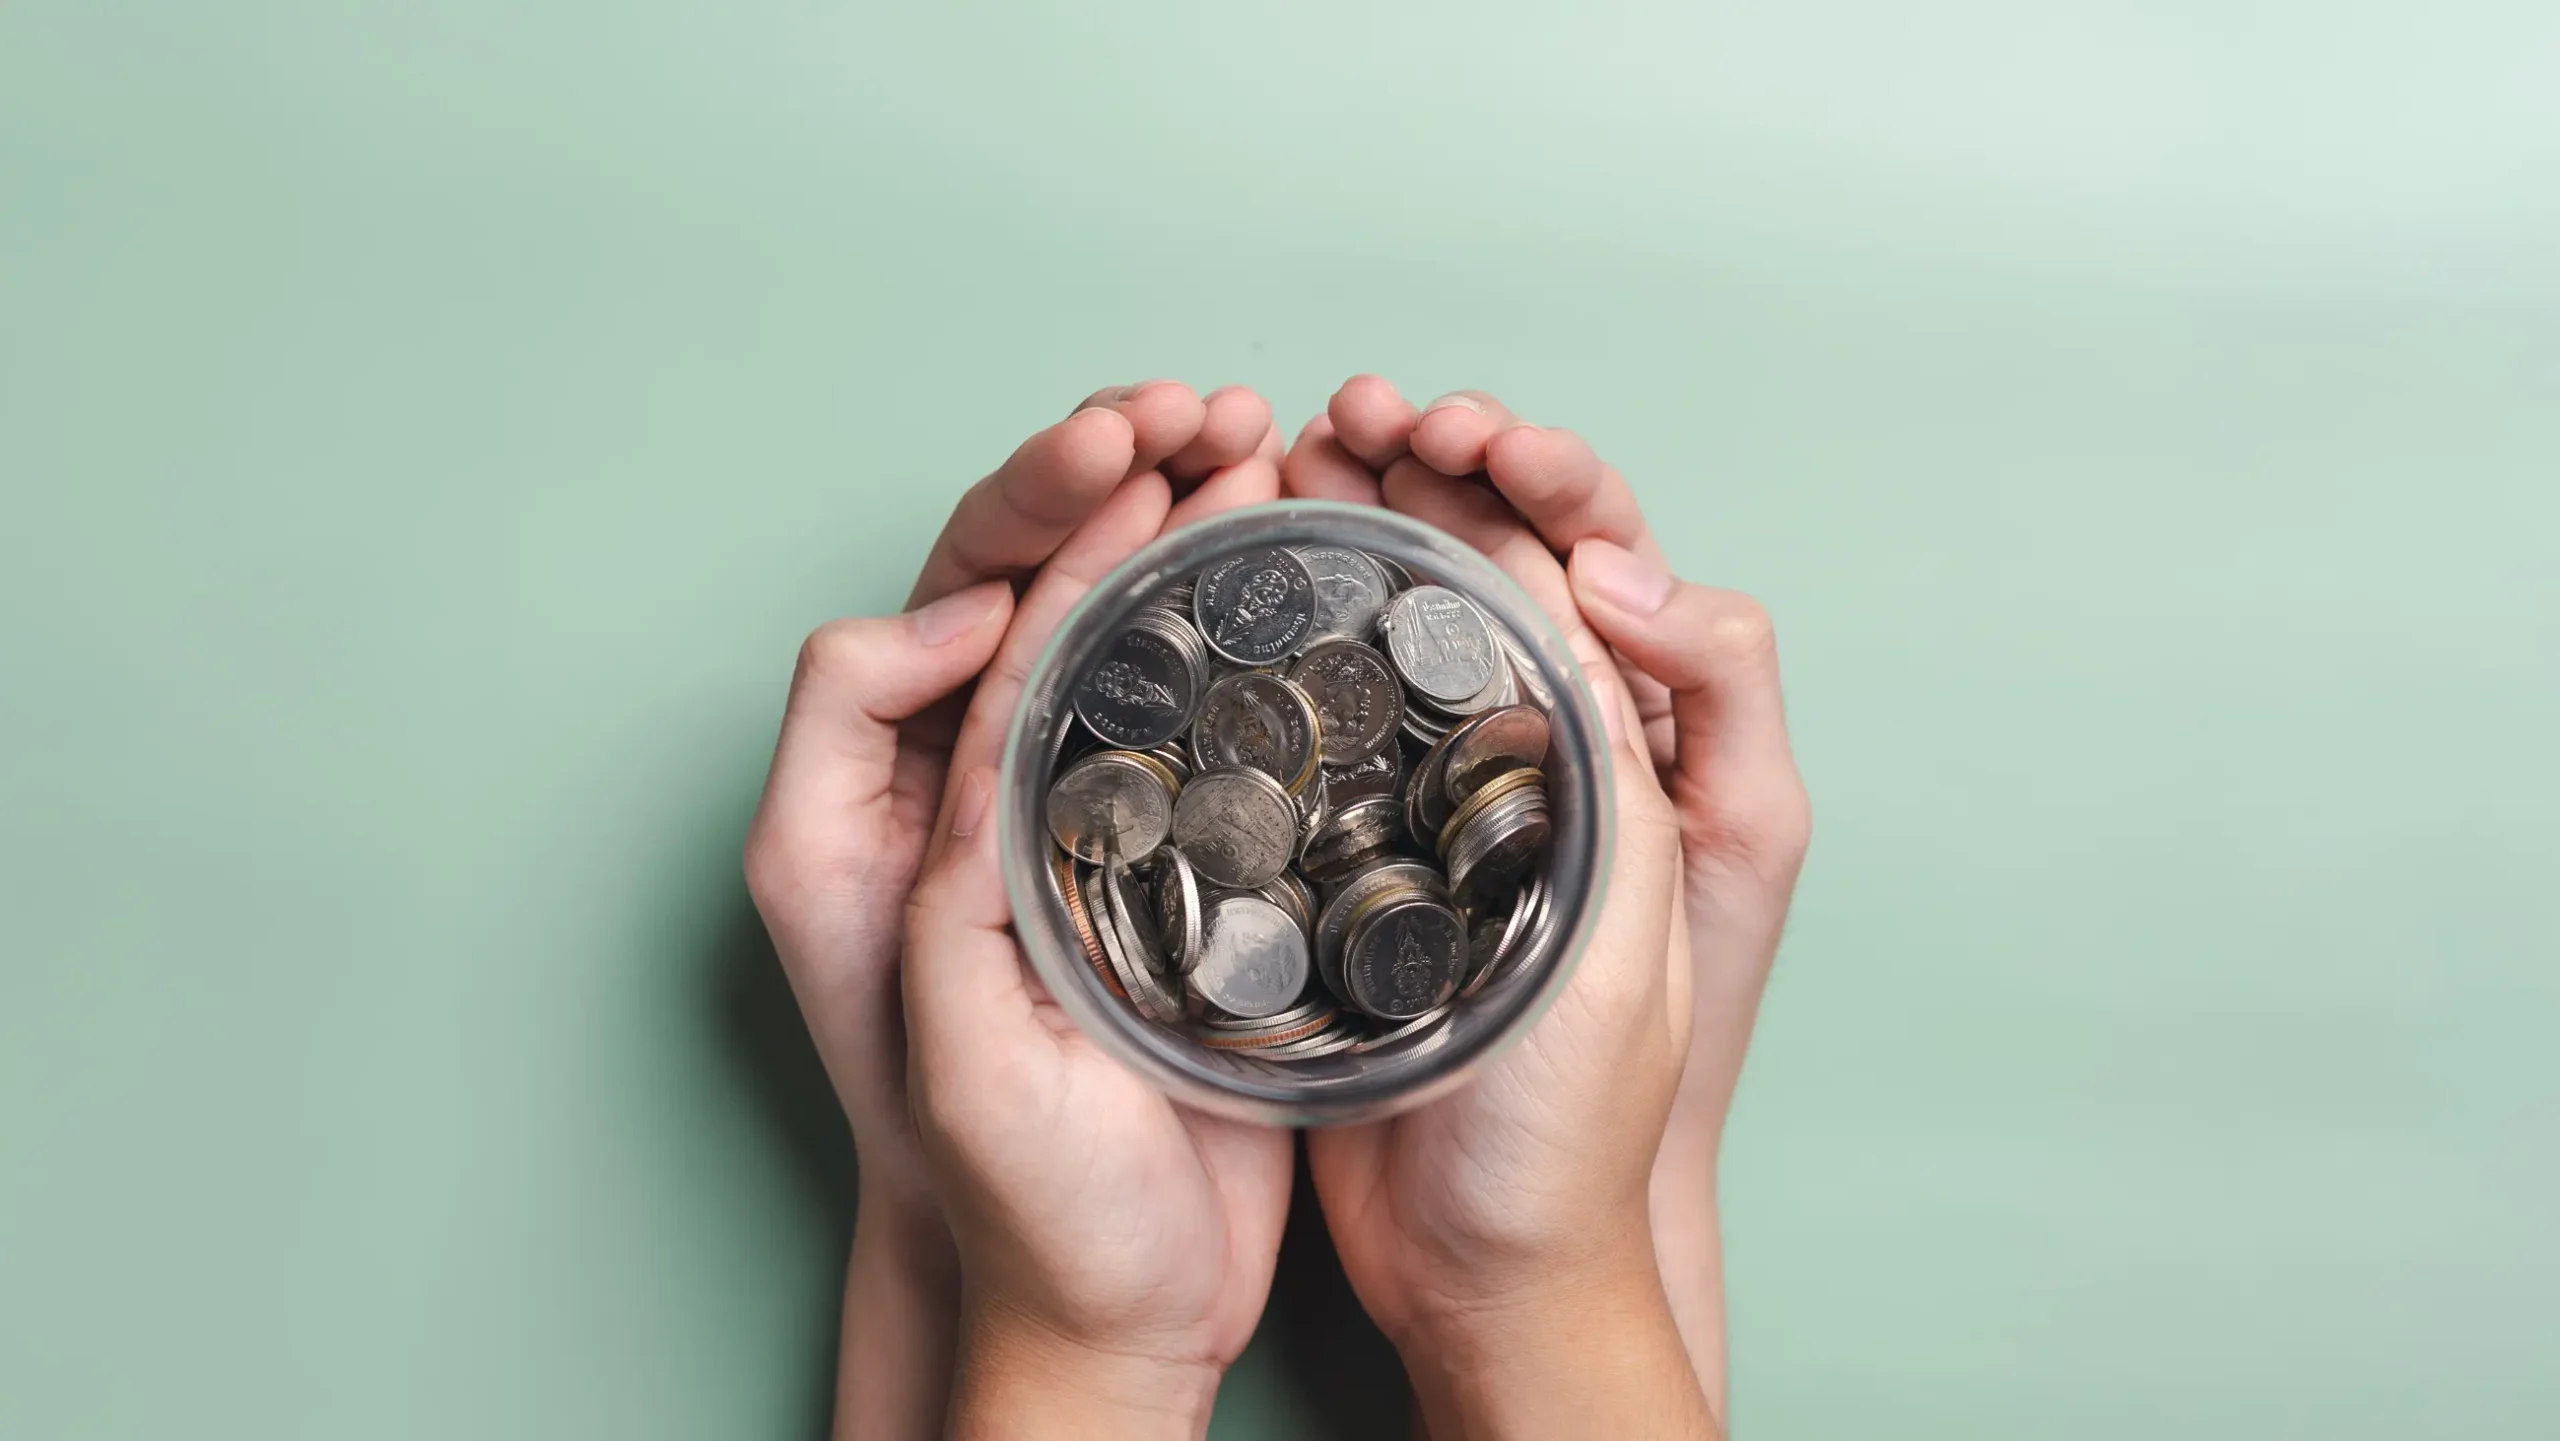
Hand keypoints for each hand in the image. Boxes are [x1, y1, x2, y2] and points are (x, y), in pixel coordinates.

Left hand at [896, 458, 1293, 1438]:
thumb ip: (938, 836)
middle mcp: (997, 798)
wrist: (1109, 1310)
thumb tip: (978, 650)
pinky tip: (1318, 582)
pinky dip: (1259, 633)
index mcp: (906, 813)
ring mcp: (1101, 823)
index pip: (966, 612)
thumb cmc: (1002, 1183)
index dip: (1042, 517)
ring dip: (1196, 534)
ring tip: (1273, 458)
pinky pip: (1217, 716)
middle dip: (1123, 487)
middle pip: (1046, 592)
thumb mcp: (937, 1009)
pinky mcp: (1198, 867)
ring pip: (1137, 635)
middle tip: (1216, 419)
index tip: (1129, 461)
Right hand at [1288, 378, 1810, 1427]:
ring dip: (1359, 524)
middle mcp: (1548, 756)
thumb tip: (1606, 569)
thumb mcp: (1670, 913)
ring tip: (1288, 457)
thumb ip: (1665, 734)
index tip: (1451, 435)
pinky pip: (1332, 711)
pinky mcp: (1354, 848)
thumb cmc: (1583, 1112)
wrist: (1480, 1262)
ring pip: (1408, 620)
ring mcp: (1446, 798)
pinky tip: (1240, 584)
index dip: (1530, 476)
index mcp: (1642, 753)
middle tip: (1353, 416)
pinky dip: (1296, 632)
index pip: (1600, 565)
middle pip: (1499, 567)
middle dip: (1435, 469)